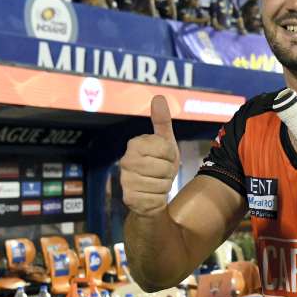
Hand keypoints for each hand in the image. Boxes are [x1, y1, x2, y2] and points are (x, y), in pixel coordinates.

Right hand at [119, 96, 179, 215]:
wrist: (151, 194)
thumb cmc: (159, 164)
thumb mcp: (165, 143)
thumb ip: (162, 121)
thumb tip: (159, 97)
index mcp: (135, 144)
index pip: (166, 149)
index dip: (170, 156)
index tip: (164, 157)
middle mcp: (126, 161)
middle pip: (164, 168)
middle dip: (168, 172)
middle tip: (161, 172)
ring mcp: (126, 181)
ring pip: (161, 184)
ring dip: (164, 186)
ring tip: (157, 183)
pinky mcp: (129, 199)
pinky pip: (156, 198)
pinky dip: (159, 199)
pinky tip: (152, 195)